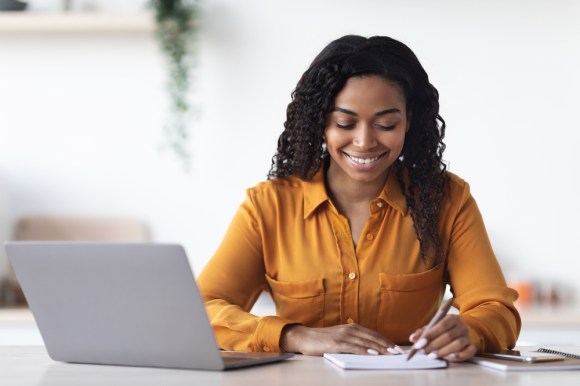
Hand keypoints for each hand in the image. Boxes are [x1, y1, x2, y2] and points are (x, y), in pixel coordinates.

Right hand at [280, 324, 402, 355]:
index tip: (396, 347)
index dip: (385, 340)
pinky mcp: (337, 343)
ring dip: (380, 348)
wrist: (305, 337)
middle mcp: (350, 329)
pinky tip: (373, 353)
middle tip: (398, 352)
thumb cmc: (323, 339)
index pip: (373, 334)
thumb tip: (370, 348)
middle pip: (372, 337)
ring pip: (366, 342)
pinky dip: (365, 350)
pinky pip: (354, 347)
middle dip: (387, 345)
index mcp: (352, 327)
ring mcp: (344, 336)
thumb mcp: (341, 337)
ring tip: (390, 353)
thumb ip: (354, 340)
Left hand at [409, 315, 475, 361]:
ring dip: (443, 351)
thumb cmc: (445, 330)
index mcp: (452, 318)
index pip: (442, 325)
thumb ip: (423, 332)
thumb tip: (413, 338)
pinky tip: (449, 358)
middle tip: (423, 351)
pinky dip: (459, 356)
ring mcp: (468, 337)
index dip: (430, 334)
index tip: (419, 343)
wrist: (462, 331)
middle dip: (434, 344)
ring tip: (432, 356)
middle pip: (448, 336)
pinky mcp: (472, 347)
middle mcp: (462, 326)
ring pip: (457, 344)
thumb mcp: (434, 327)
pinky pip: (468, 352)